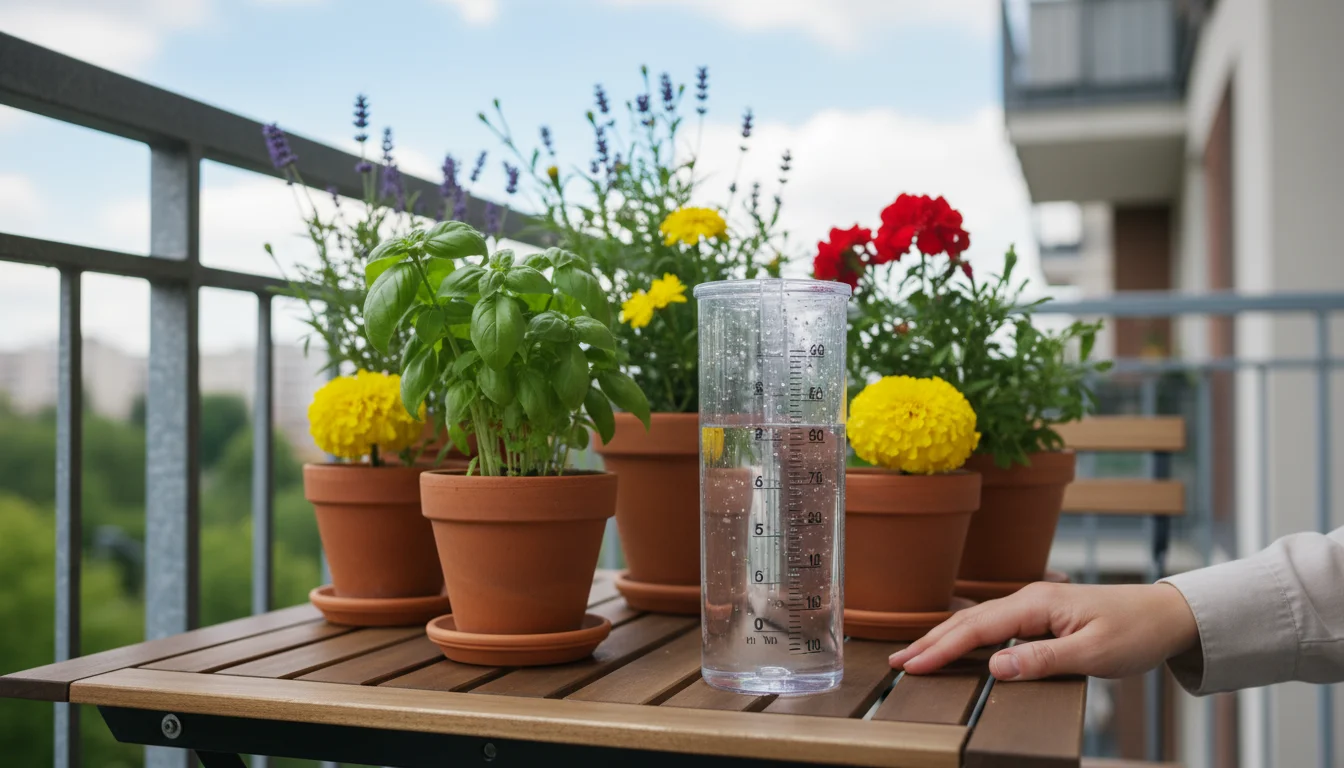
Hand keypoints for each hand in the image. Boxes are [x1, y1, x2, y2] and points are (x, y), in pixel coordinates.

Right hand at [888, 582, 1199, 680]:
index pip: (977, 628)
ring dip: (945, 638)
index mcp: (1037, 604)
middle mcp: (1030, 598)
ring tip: (915, 655)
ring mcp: (1035, 605)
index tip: (913, 665)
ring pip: (978, 621)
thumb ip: (1043, 660)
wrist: (1167, 614)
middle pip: (968, 620)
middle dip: (930, 641)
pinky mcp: (1042, 615)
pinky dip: (967, 636)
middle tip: (898, 663)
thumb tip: (994, 667)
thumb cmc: (1136, 632)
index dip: (941, 648)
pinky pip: (994, 624)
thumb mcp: (1093, 654)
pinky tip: (957, 645)